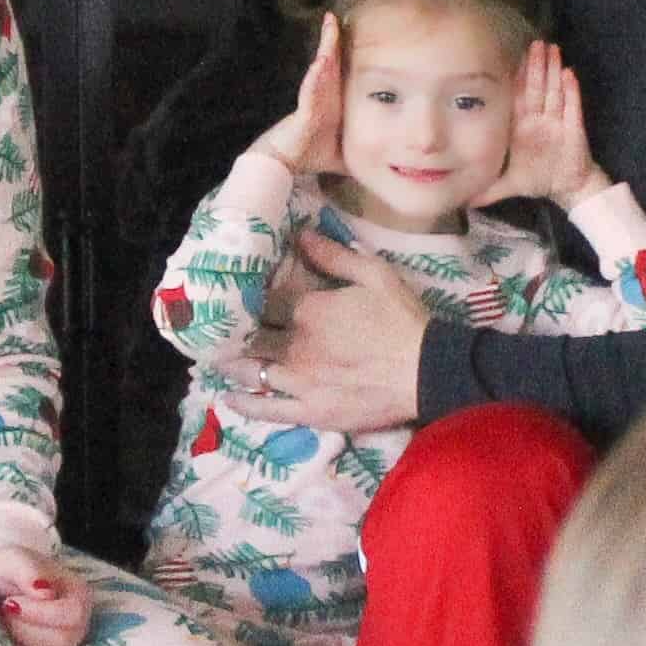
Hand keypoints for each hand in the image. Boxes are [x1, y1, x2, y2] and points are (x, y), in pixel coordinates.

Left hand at [0, 542, 93, 645]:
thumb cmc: (3, 570)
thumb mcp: (12, 560)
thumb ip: (28, 570)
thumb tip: (45, 592)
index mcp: (78, 596)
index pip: (73, 615)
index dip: (39, 613)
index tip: (9, 601)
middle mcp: (75, 626)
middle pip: (61, 642)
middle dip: (23, 628)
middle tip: (3, 610)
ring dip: (13, 639)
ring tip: (0, 619)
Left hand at [223, 238, 429, 430]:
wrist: (427, 369)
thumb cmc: (402, 319)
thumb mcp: (374, 274)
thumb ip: (334, 255)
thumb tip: (300, 234)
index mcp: (307, 309)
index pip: (266, 301)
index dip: (250, 297)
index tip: (237, 295)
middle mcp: (294, 345)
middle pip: (253, 336)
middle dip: (234, 331)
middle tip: (219, 329)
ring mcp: (298, 381)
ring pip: (252, 371)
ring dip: (231, 363)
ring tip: (218, 358)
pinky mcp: (309, 411)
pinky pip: (268, 409)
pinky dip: (245, 403)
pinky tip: (228, 397)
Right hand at [248, 16, 346, 180]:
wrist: (283, 162)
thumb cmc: (310, 154)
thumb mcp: (342, 153)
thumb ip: (358, 152)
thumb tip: (381, 162)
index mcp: (330, 101)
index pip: (339, 71)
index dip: (344, 52)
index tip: (354, 32)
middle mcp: (320, 95)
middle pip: (329, 62)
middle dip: (333, 39)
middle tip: (336, 17)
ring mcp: (311, 100)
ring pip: (320, 69)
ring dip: (325, 48)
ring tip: (330, 27)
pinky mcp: (304, 111)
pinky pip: (310, 90)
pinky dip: (316, 76)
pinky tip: (321, 62)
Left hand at [498, 44, 599, 205]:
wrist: (566, 188)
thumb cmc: (538, 179)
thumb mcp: (509, 185)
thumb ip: (487, 190)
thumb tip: (464, 200)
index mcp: (521, 127)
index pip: (517, 98)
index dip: (515, 78)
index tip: (511, 58)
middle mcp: (538, 120)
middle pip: (536, 88)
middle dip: (535, 66)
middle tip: (534, 43)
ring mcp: (557, 121)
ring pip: (554, 91)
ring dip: (553, 70)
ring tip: (552, 50)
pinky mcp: (574, 129)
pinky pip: (573, 107)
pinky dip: (572, 92)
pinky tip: (570, 75)